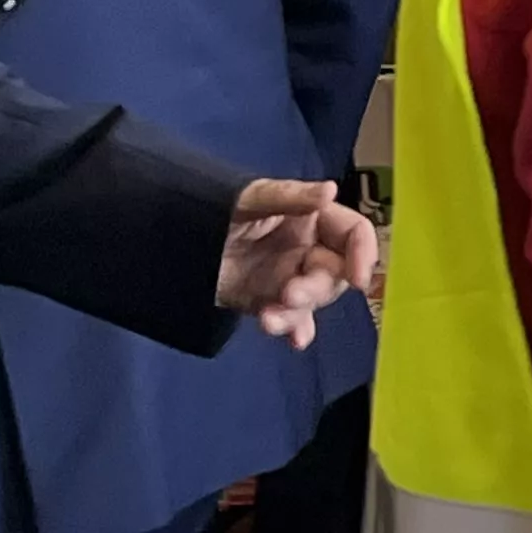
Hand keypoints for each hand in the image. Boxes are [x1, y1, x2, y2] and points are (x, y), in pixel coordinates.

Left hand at [218, 178, 380, 348]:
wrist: (168, 242)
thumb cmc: (212, 207)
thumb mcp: (250, 198)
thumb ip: (291, 196)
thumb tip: (331, 190)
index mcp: (311, 218)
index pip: (353, 234)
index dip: (363, 253)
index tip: (357, 278)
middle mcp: (306, 248)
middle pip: (334, 273)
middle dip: (315, 288)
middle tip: (288, 294)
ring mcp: (288, 276)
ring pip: (312, 300)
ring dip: (297, 312)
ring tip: (268, 319)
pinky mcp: (268, 300)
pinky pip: (293, 319)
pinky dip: (295, 329)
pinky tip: (294, 341)